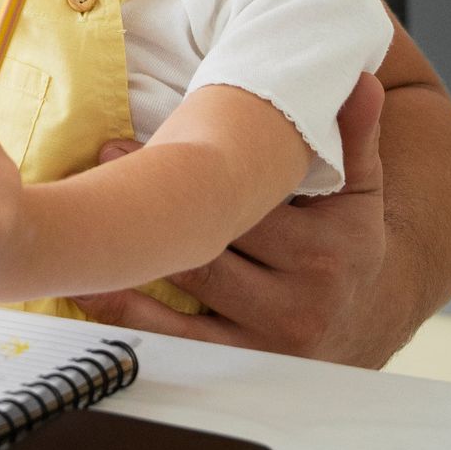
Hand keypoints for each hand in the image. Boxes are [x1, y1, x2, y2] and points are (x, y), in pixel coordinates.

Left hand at [72, 75, 393, 363]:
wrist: (364, 323)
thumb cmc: (346, 243)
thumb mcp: (357, 191)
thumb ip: (353, 137)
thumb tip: (361, 82)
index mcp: (322, 251)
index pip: (243, 206)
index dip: (183, 173)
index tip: (124, 144)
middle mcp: (298, 304)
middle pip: (207, 251)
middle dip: (151, 210)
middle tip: (102, 169)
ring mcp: (269, 344)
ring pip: (187, 296)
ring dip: (131, 261)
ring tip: (86, 222)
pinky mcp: (243, 367)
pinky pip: (180, 343)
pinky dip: (133, 318)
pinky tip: (94, 289)